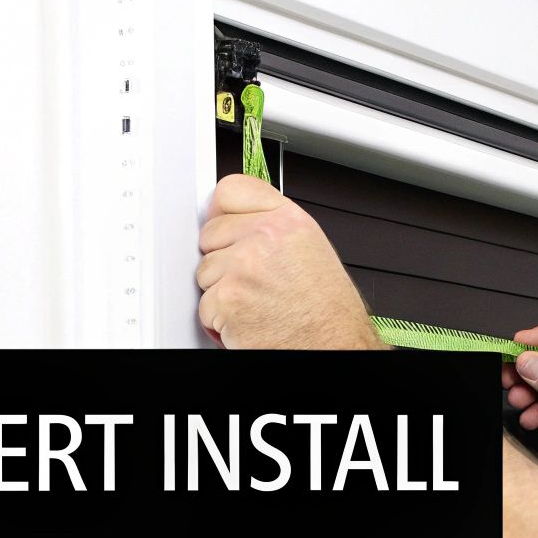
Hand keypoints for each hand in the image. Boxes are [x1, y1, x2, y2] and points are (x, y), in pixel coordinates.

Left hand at [196, 174, 379, 349]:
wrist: (333, 346)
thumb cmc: (328, 312)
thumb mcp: (310, 250)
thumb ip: (273, 229)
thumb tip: (239, 223)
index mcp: (288, 221)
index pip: (231, 191)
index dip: (222, 212)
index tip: (223, 225)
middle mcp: (265, 238)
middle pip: (210, 234)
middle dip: (222, 259)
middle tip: (252, 281)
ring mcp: (243, 267)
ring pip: (204, 272)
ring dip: (222, 292)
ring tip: (256, 303)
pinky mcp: (228, 298)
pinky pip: (205, 306)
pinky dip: (221, 321)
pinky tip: (250, 320)